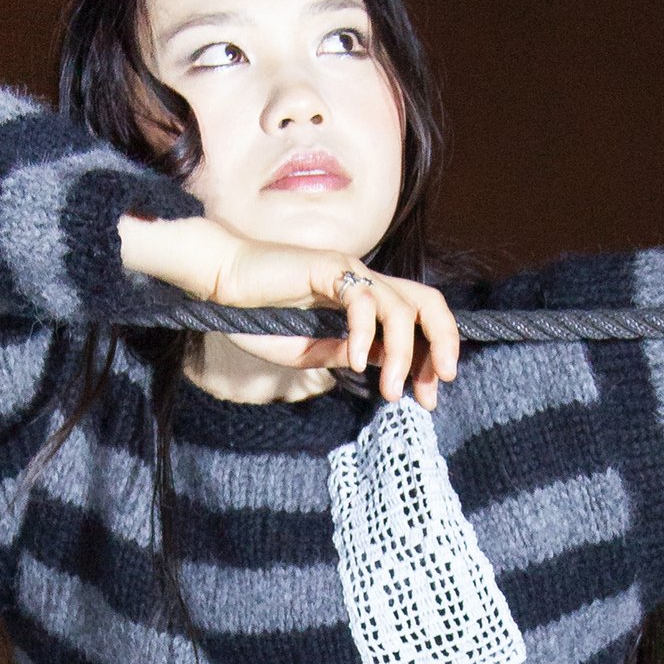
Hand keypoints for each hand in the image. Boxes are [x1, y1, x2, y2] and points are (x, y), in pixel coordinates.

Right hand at [118, 213, 459, 405]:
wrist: (218, 285)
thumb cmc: (255, 316)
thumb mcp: (308, 350)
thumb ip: (346, 353)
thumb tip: (385, 365)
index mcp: (363, 300)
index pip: (418, 320)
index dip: (432, 355)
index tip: (427, 395)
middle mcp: (364, 282)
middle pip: (428, 303)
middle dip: (444, 342)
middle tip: (438, 384)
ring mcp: (349, 271)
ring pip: (402, 307)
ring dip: (404, 352)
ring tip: (391, 389)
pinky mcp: (329, 267)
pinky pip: (362, 299)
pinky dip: (365, 334)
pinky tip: (355, 361)